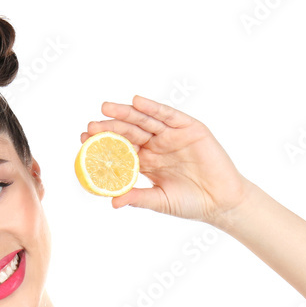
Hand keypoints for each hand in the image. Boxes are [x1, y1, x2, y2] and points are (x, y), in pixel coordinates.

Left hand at [80, 95, 249, 224]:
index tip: (83, 141)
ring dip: (126, 113)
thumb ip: (138, 198)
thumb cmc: (190, 203)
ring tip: (106, 108)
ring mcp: (173, 136)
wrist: (221, 202)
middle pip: (129, 132)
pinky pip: (169, 116)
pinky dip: (154, 108)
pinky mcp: (190, 129)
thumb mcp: (160, 201)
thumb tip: (113, 201)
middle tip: (90, 126)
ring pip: (145, 121)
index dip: (103, 144)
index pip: (121, 149)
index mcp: (147, 162)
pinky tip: (137, 103)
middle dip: (109, 128)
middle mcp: (158, 146)